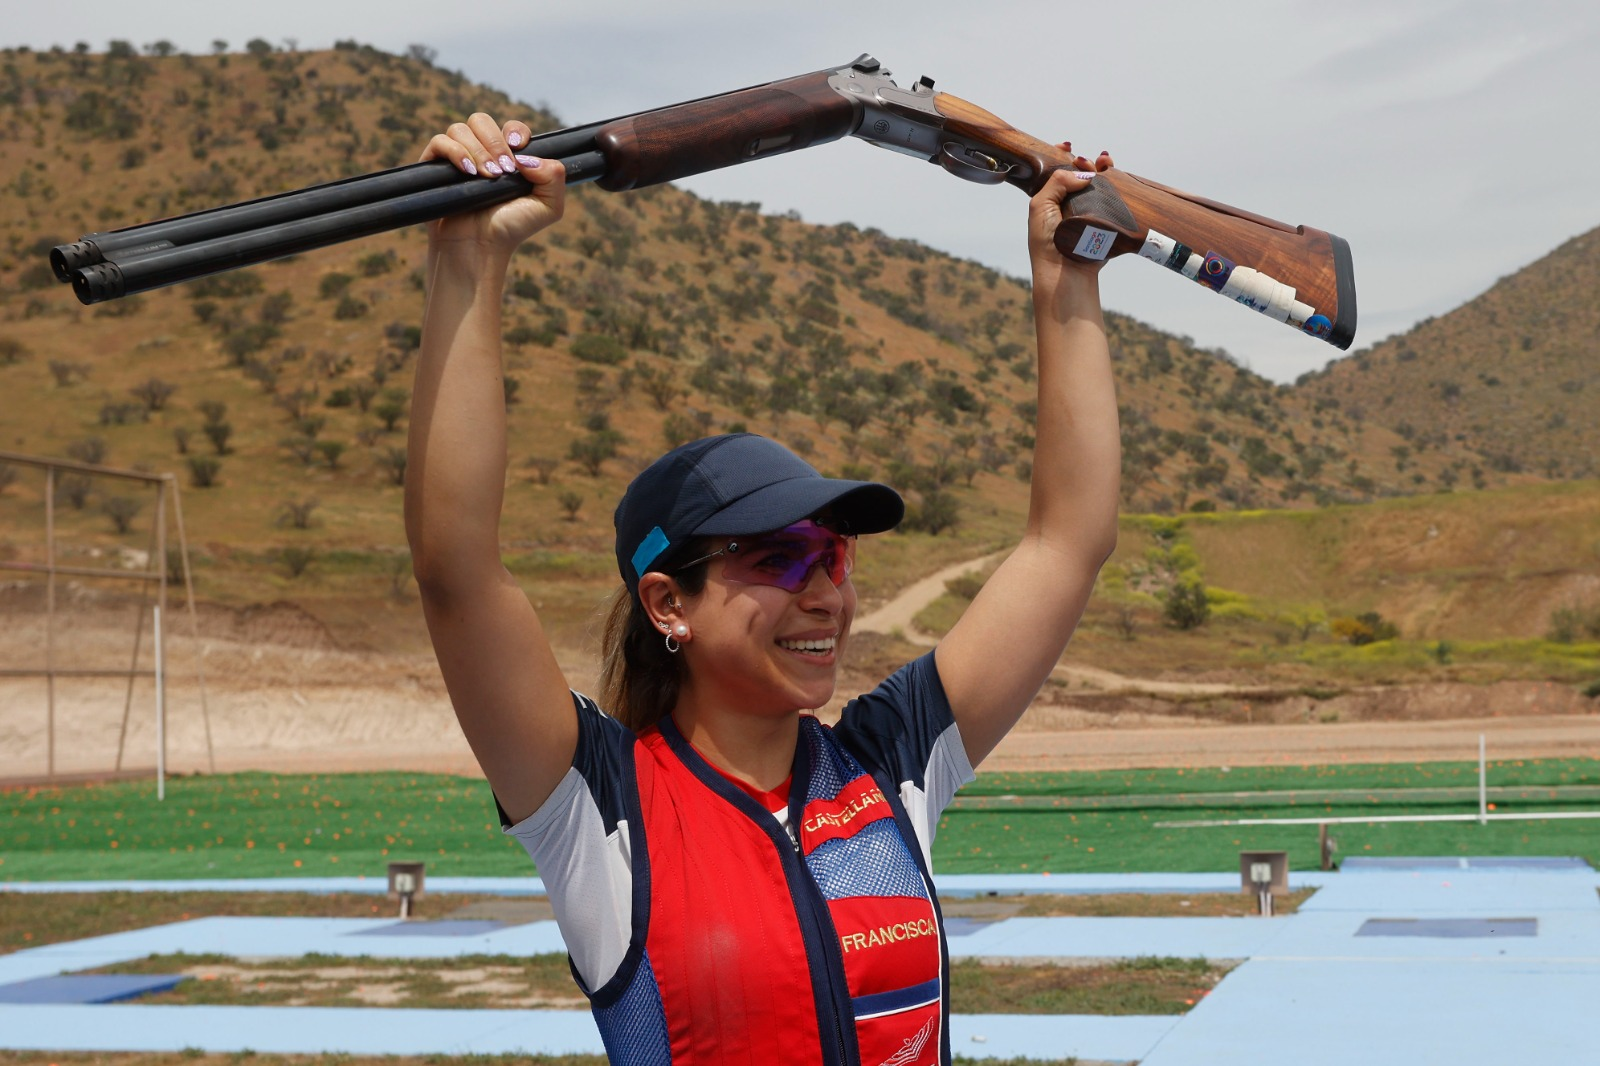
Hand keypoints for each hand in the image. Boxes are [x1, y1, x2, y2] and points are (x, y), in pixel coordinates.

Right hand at [420, 113, 565, 251]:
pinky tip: (468, 172)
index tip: (518, 147)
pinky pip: (439, 141)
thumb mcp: (549, 206)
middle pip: (481, 120)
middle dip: (494, 142)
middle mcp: (481, 153)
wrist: (480, 246)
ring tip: (485, 178)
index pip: (510, 127)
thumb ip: (555, 176)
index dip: (515, 131)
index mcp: (507, 157)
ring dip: (476, 150)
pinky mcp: (435, 167)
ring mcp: (456, 158)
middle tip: (502, 171)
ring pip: (460, 129)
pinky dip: (455, 152)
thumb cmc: (511, 228)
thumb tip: (528, 155)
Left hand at [1027, 147, 1115, 271]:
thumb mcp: (1041, 205)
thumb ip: (1058, 182)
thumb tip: (1084, 174)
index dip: (1063, 156)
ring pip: (1099, 184)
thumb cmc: (1047, 242)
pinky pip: (1113, 198)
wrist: (1066, 272)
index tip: (1067, 146)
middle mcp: (1069, 204)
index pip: (1058, 172)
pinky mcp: (1104, 221)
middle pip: (1081, 175)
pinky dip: (1117, 184)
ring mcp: (1088, 211)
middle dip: (1087, 161)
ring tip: (1106, 161)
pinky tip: (1116, 174)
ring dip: (1104, 168)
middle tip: (1090, 160)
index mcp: (1050, 199)